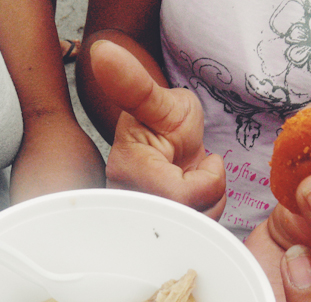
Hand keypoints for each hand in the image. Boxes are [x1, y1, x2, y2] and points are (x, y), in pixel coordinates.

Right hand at [89, 40, 225, 219]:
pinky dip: (204, 220)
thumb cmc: (162, 120)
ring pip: (195, 233)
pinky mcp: (155, 237)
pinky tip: (194, 203)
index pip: (181, 196)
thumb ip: (133, 82)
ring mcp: (142, 224)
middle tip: (199, 174)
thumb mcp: (158, 100)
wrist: (166, 142)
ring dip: (208, 208)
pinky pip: (193, 240)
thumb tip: (102, 51)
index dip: (205, 181)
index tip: (204, 160)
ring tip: (195, 184)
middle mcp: (130, 205)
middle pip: (188, 221)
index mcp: (128, 173)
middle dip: (206, 198)